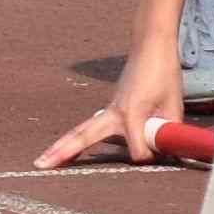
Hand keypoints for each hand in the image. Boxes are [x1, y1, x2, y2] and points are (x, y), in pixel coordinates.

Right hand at [37, 40, 190, 171]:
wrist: (152, 47)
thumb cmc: (163, 73)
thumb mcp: (174, 104)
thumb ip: (169, 129)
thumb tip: (167, 148)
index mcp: (131, 112)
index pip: (137, 148)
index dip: (151, 154)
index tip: (165, 148)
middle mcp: (114, 112)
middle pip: (84, 136)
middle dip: (63, 152)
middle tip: (39, 166)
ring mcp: (109, 109)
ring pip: (80, 131)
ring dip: (61, 147)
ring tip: (41, 162)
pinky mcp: (110, 108)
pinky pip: (89, 126)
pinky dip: (76, 137)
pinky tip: (65, 149)